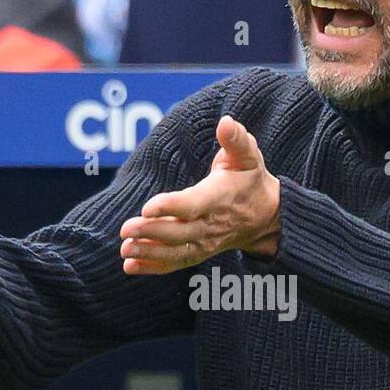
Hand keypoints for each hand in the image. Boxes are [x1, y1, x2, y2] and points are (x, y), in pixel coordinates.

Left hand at [118, 116, 279, 274]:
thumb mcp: (248, 155)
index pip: (193, 205)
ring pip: (175, 251)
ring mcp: (205, 241)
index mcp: (220, 198)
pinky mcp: (198, 252)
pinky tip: (130, 266)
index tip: (147, 208)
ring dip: (149, 253)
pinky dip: (153, 267)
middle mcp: (211, 224)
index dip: (171, 207)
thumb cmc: (249, 179)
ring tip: (125, 250)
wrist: (265, 215)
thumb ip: (236, 139)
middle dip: (151, 232)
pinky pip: (175, 263)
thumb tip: (225, 122)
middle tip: (125, 229)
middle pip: (179, 232)